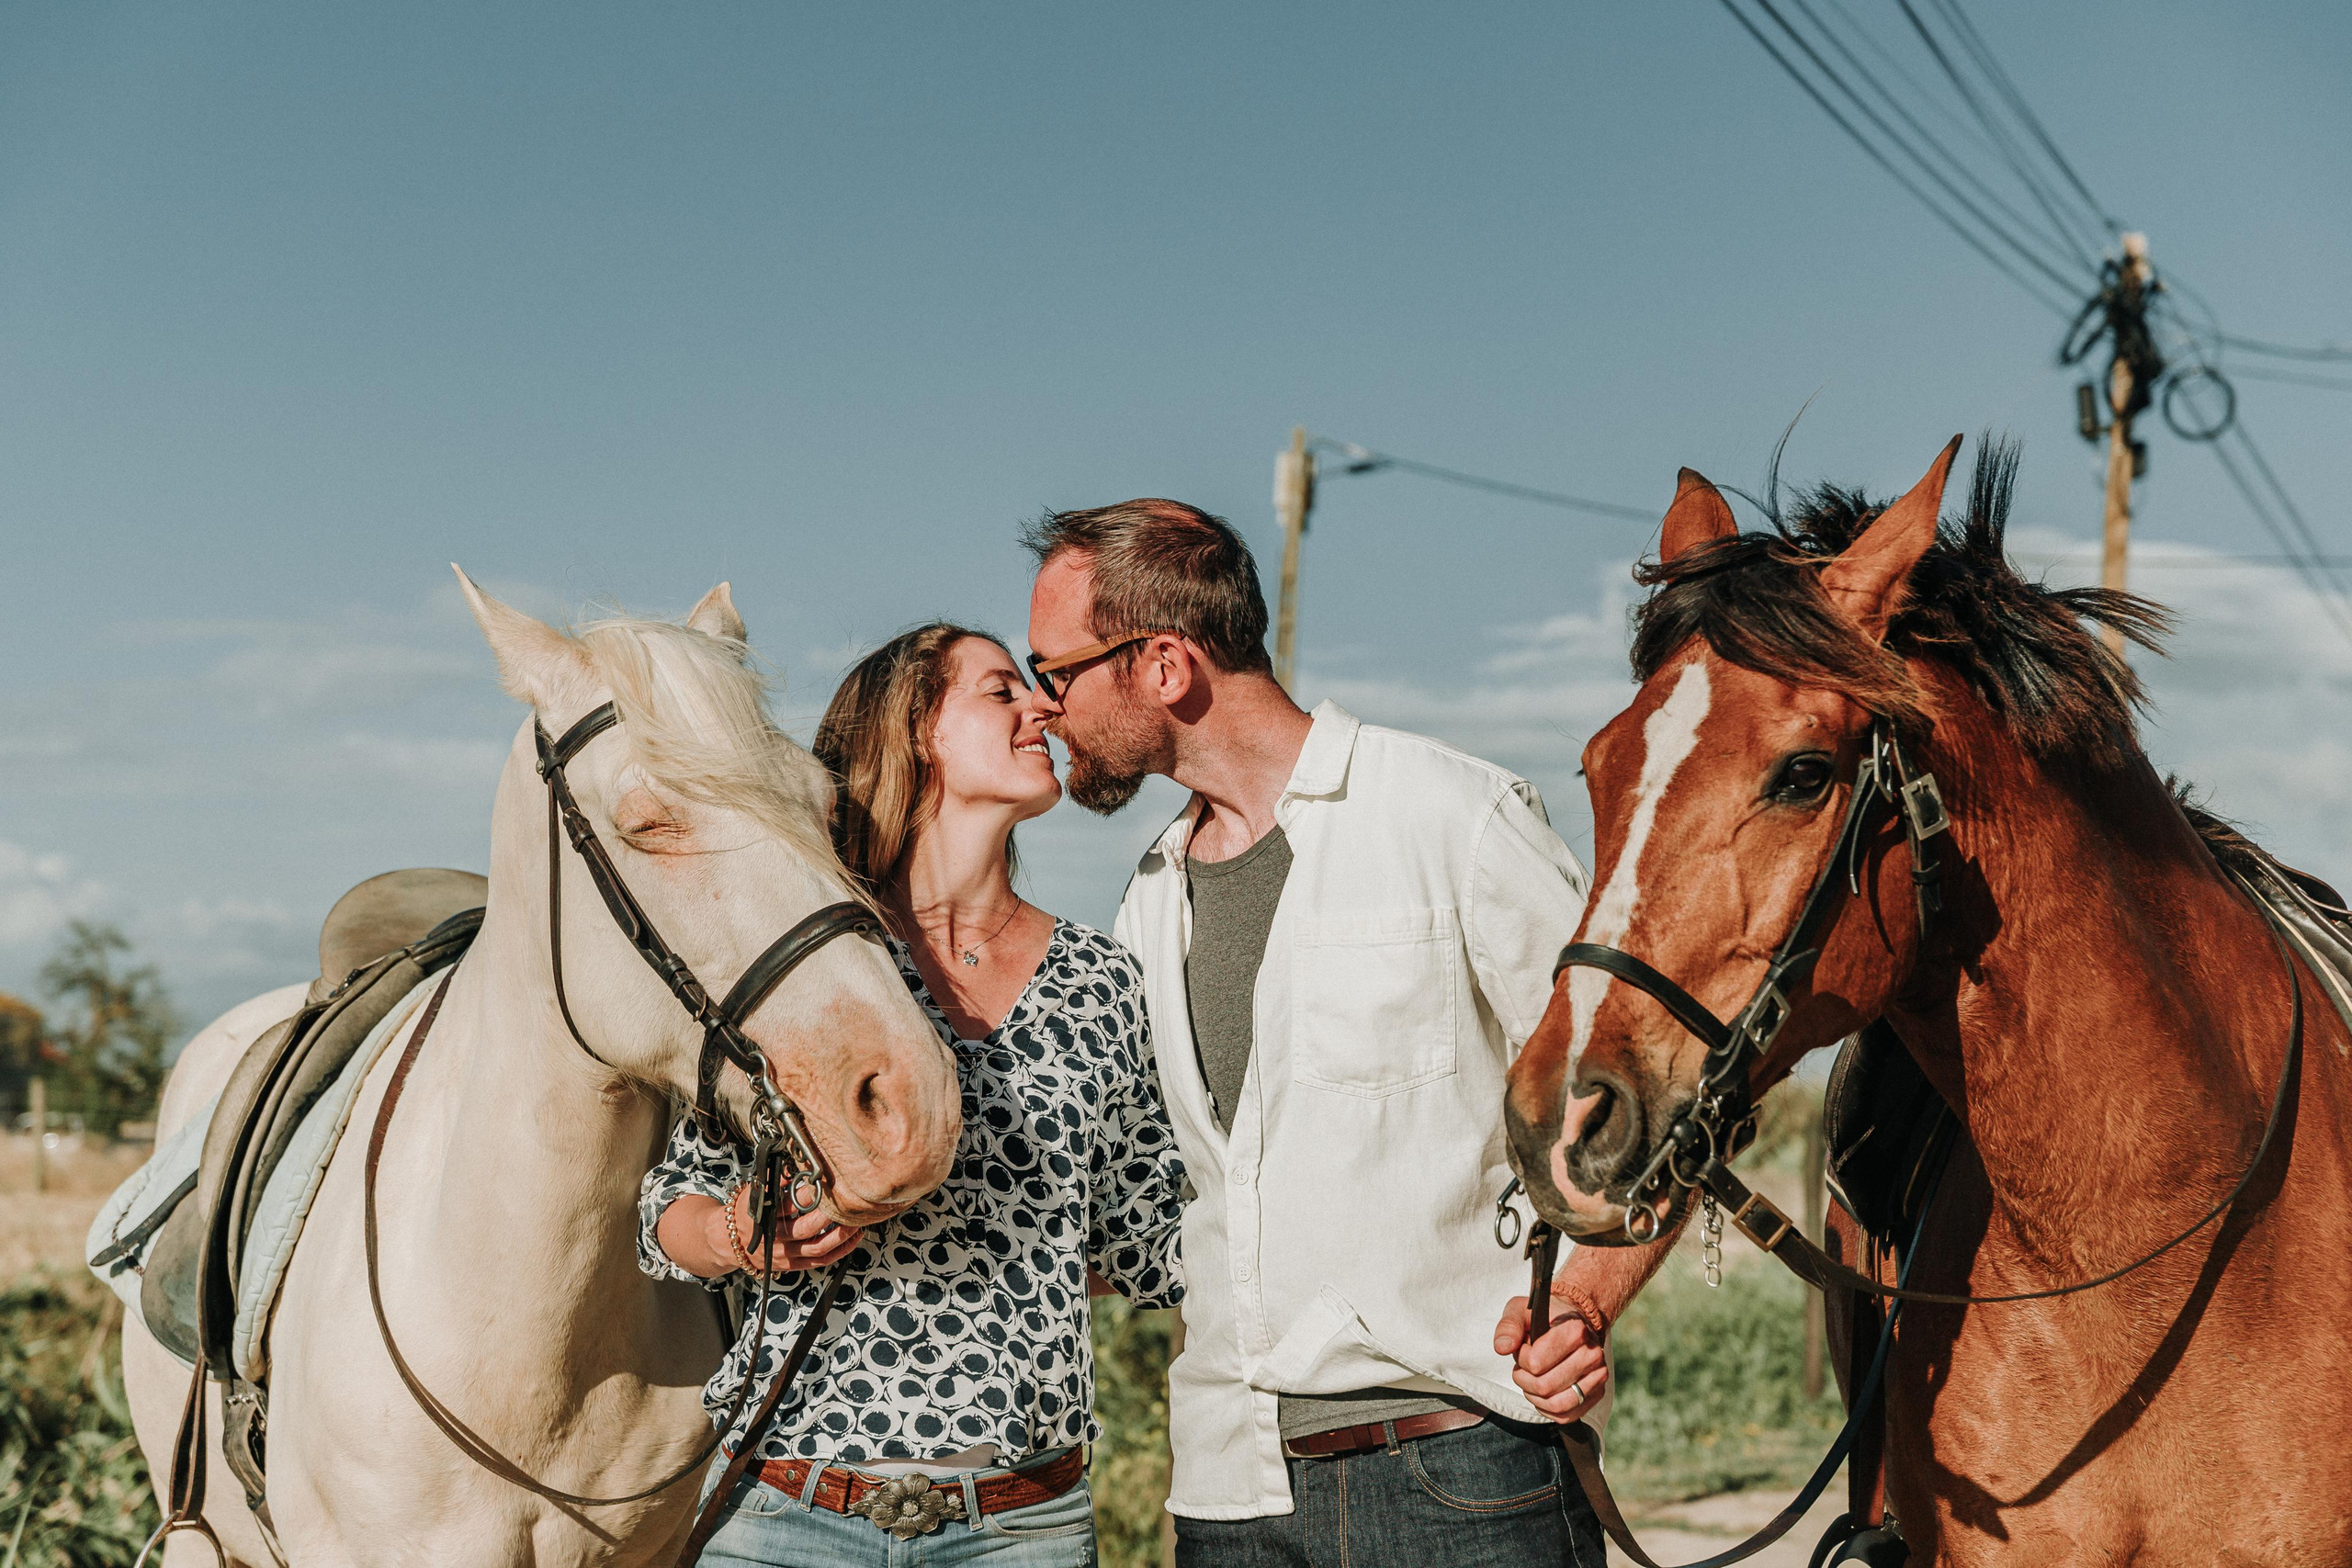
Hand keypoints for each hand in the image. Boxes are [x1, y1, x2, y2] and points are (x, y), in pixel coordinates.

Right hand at [712, 1188, 862, 1274]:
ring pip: (817, 1248)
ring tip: (856, 1221)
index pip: (787, 1206)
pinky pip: (820, 1261)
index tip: (823, 1183)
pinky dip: (840, 1251)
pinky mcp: (793, 1265)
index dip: (807, 1195)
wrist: (731, 1242)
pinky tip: (853, 1238)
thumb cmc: (746, 1212)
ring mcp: (784, 1255)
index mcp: (763, 1217)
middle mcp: (774, 1238)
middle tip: (846, 1202)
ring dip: (840, 1235)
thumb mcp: (754, 1192)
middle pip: (805, 1229)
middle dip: (828, 1216)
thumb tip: (796, 1164)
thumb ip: (775, 1181)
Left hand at [1493, 1294, 1608, 1423]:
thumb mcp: (1521, 1311)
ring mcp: (1597, 1377)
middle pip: (1544, 1386)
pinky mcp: (1596, 1394)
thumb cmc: (1545, 1318)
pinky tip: (1543, 1392)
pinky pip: (1566, 1415)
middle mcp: (1592, 1355)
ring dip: (1535, 1396)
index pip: (1536, 1362)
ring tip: (1532, 1380)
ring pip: (1556, 1404)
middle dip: (1524, 1379)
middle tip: (1524, 1367)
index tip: (1523, 1348)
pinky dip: (1547, 1408)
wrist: (1573, 1324)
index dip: (1521, 1358)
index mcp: (1575, 1331)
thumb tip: (1502, 1347)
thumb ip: (1509, 1326)